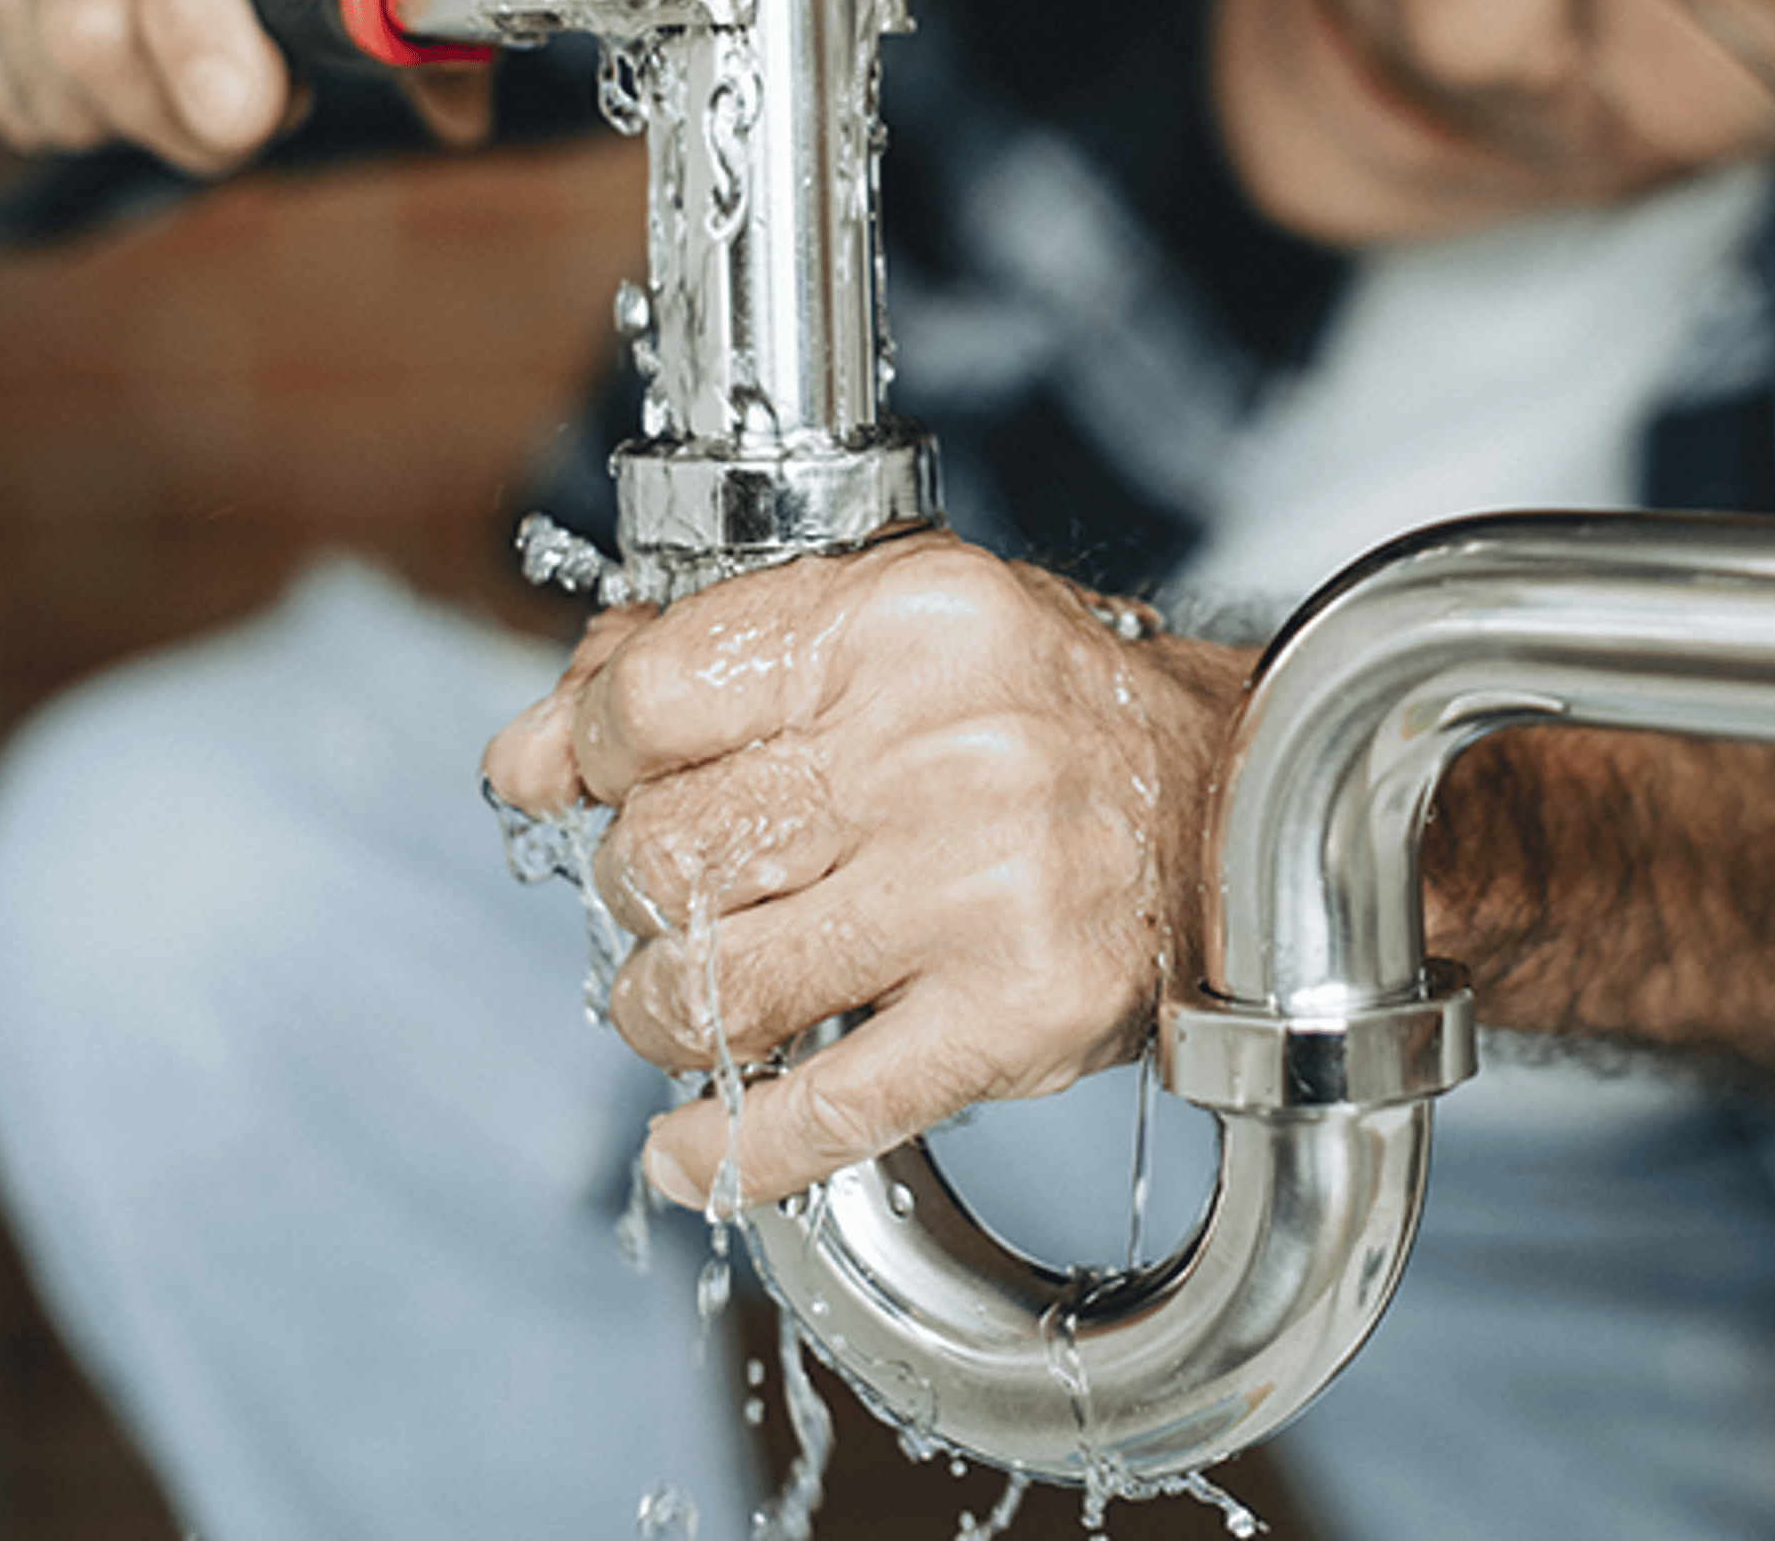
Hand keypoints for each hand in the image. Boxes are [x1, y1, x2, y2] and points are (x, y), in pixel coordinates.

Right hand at [0, 0, 495, 175]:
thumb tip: (460, 105)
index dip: (199, 27)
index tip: (247, 114)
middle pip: (93, 30)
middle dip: (194, 117)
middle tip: (257, 102)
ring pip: (50, 85)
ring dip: (142, 120)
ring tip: (189, 51)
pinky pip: (3, 100)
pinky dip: (77, 116)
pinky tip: (116, 50)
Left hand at [482, 534, 1253, 1208]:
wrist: (1246, 812)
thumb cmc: (1051, 716)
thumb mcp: (891, 633)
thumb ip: (705, 666)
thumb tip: (528, 754)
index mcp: (906, 622)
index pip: (651, 697)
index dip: (590, 752)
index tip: (597, 781)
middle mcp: (945, 748)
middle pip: (666, 851)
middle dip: (639, 893)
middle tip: (682, 897)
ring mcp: (982, 890)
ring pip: (715, 985)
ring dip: (666, 1012)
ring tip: (696, 1001)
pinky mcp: (1013, 1018)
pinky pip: (818, 1110)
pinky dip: (727, 1148)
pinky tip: (687, 1153)